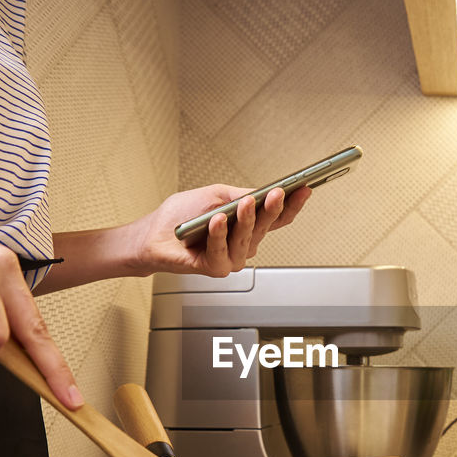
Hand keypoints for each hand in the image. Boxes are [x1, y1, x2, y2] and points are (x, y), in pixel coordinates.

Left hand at [125, 182, 310, 276]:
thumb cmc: (182, 217)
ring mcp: (231, 258)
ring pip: (246, 240)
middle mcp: (243, 244)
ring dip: (246, 221)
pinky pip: (221, 252)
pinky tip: (218, 221)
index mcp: (247, 226)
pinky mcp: (214, 268)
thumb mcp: (214, 196)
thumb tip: (260, 192)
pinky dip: (219, 235)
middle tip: (278, 194)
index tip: (304, 189)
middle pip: (265, 228)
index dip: (292, 205)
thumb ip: (238, 195)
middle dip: (272, 210)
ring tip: (244, 205)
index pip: (276, 218)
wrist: (152, 234)